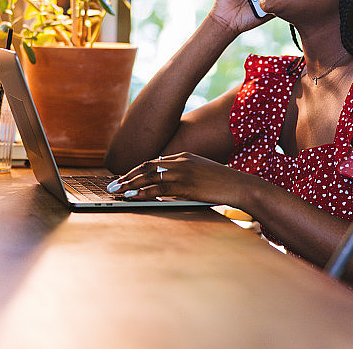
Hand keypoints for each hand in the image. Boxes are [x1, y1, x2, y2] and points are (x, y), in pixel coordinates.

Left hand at [107, 152, 252, 206]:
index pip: (153, 162)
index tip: (124, 178)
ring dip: (129, 184)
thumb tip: (166, 188)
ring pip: (149, 177)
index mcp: (184, 156)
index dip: (136, 170)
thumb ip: (184, 176)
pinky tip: (132, 196)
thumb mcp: (201, 173)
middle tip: (112, 184)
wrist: (239, 185)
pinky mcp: (186, 185)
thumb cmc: (222, 183)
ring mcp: (183, 172)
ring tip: (116, 191)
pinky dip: (142, 192)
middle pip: (146, 167)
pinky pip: (158, 188)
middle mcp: (180, 161)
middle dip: (127, 176)